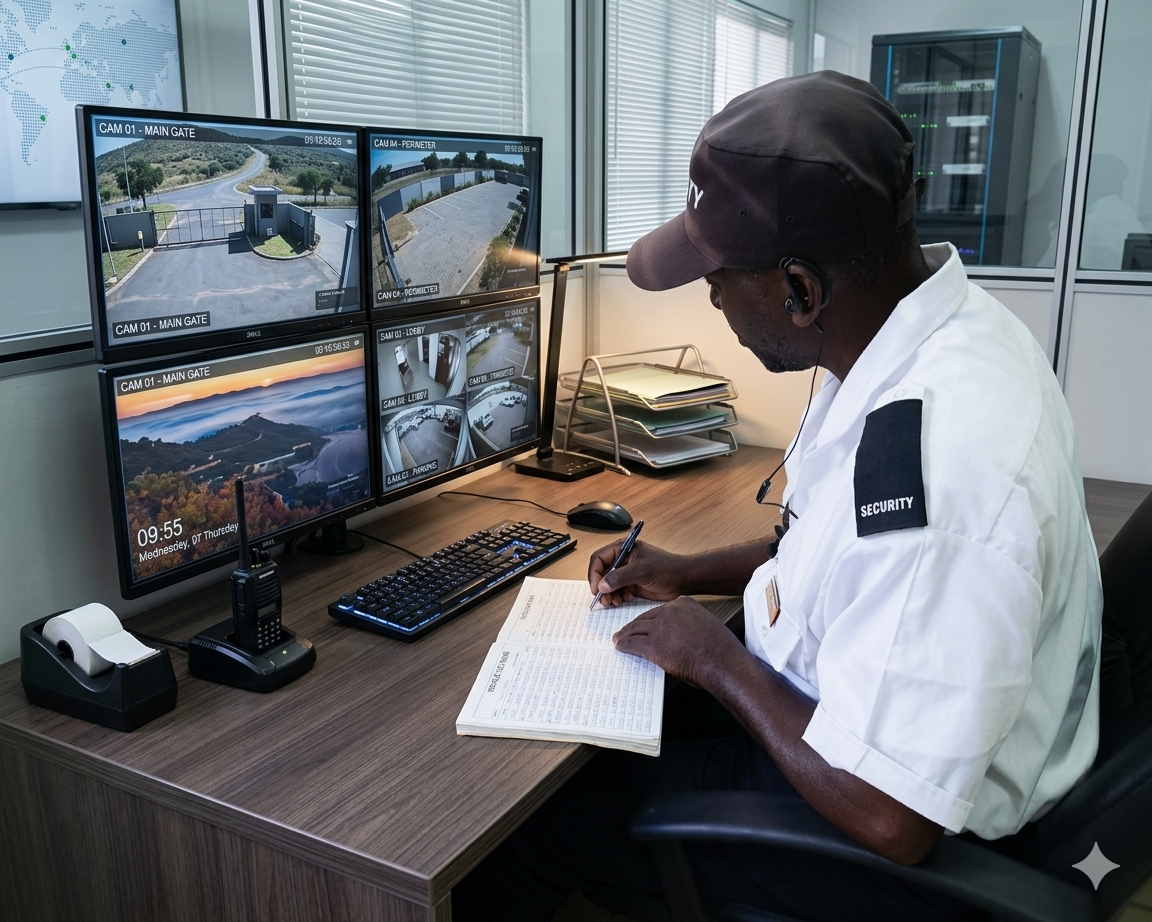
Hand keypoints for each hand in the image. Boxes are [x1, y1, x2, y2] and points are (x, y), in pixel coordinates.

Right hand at [587, 540, 686, 605]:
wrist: (683, 580)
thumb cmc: (666, 568)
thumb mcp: (641, 571)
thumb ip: (620, 577)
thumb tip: (601, 585)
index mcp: (623, 549)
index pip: (599, 558)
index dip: (595, 573)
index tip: (596, 588)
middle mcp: (622, 560)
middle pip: (602, 573)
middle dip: (601, 587)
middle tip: (604, 600)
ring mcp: (627, 572)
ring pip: (609, 584)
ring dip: (609, 594)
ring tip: (615, 602)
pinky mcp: (632, 584)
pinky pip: (618, 591)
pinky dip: (618, 597)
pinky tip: (626, 599)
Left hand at [612, 596, 745, 688]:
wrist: (722, 662)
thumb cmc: (720, 649)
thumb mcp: (705, 625)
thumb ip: (689, 623)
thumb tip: (678, 634)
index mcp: (684, 603)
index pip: (660, 611)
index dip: (650, 620)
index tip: (644, 625)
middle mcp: (670, 611)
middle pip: (645, 618)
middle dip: (634, 626)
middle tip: (625, 632)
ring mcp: (660, 627)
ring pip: (636, 629)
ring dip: (625, 635)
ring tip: (619, 639)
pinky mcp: (654, 644)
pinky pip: (633, 643)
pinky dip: (624, 645)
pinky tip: (620, 648)